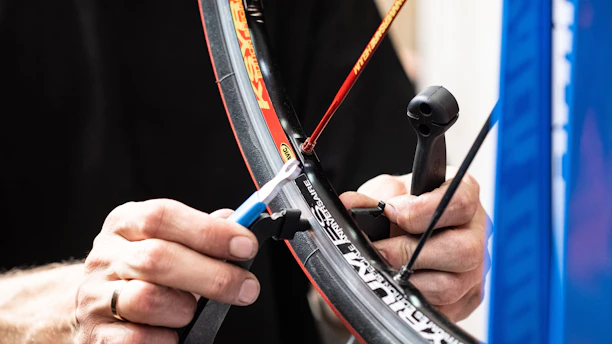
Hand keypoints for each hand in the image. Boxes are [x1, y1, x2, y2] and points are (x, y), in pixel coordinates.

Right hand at [75, 199, 259, 342]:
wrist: (96, 303)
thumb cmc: (144, 269)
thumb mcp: (168, 240)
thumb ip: (201, 231)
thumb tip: (237, 224)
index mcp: (126, 223)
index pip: (162, 216)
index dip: (208, 231)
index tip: (246, 245)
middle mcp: (106, 256)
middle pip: (158, 258)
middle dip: (213, 275)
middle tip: (247, 288)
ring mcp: (95, 295)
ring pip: (146, 299)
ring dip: (184, 308)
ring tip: (193, 311)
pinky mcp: (95, 334)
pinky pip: (136, 339)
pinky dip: (165, 338)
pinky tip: (174, 333)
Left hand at [340, 171, 489, 321]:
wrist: (396, 239)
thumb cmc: (399, 210)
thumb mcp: (384, 193)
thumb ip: (371, 197)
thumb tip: (350, 205)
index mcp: (464, 197)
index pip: (460, 201)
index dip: (423, 210)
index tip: (393, 213)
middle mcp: (477, 232)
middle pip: (462, 250)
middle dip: (410, 253)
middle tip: (381, 251)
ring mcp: (475, 269)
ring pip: (450, 286)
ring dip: (408, 280)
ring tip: (385, 270)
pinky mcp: (467, 300)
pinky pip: (442, 310)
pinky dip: (413, 300)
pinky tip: (397, 287)